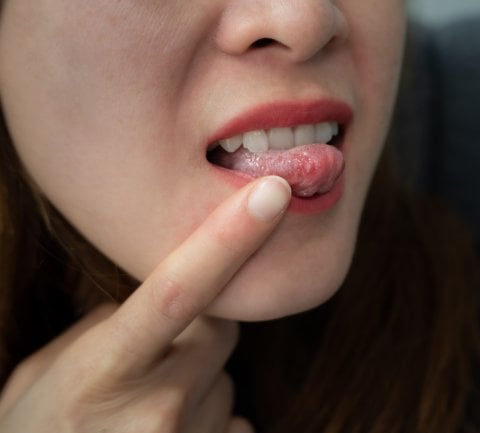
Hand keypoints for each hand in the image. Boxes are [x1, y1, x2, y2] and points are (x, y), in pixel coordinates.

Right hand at [0, 176, 291, 432]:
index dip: (226, 238)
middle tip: (154, 360)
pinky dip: (212, 425)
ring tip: (145, 417)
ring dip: (200, 387)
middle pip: (220, 331)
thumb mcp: (49, 372)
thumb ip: (109, 327)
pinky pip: (236, 425)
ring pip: (227, 382)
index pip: (177, 291)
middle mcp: (154, 409)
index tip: (271, 193)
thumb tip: (170, 298)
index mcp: (101, 371)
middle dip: (199, 332)